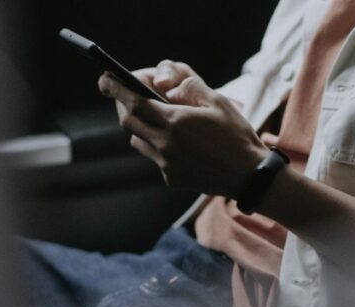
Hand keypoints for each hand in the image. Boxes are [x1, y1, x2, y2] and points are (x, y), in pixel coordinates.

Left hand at [99, 62, 266, 197]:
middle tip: (125, 95)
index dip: (116, 89)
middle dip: (122, 105)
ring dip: (140, 126)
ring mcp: (166, 165)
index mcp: (176, 122)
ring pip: (138, 141)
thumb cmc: (236, 135)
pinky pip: (155, 158)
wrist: (248, 176)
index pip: (134, 102)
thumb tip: (165, 82)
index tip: (105, 79)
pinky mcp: (170, 179)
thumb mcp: (218, 102)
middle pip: (128, 121)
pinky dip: (158, 146)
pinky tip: (178, 144)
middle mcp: (166, 145)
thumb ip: (189, 87)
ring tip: (156, 118)